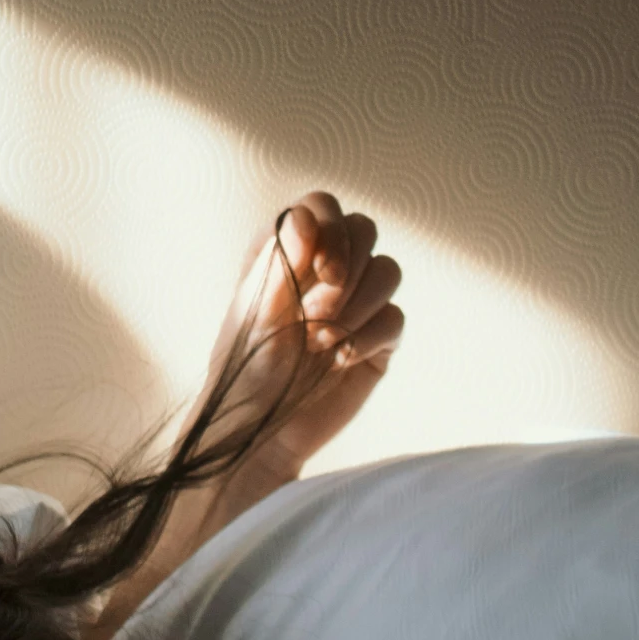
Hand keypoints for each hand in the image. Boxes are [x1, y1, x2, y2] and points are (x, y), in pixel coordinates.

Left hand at [193, 190, 404, 477]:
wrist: (259, 432)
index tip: (321, 270)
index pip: (322, 207)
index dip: (331, 229)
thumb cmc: (244, 369)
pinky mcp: (375, 340)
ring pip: (388, 271)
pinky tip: (340, 360)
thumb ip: (280, 261)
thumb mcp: (254, 311)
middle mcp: (324, 271)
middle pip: (364, 230)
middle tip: (314, 312)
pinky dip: (370, 336)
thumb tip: (304, 216)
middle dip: (347, 269)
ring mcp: (355, 304)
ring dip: (357, 304)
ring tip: (319, 342)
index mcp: (287, 253)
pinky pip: (395, 318)